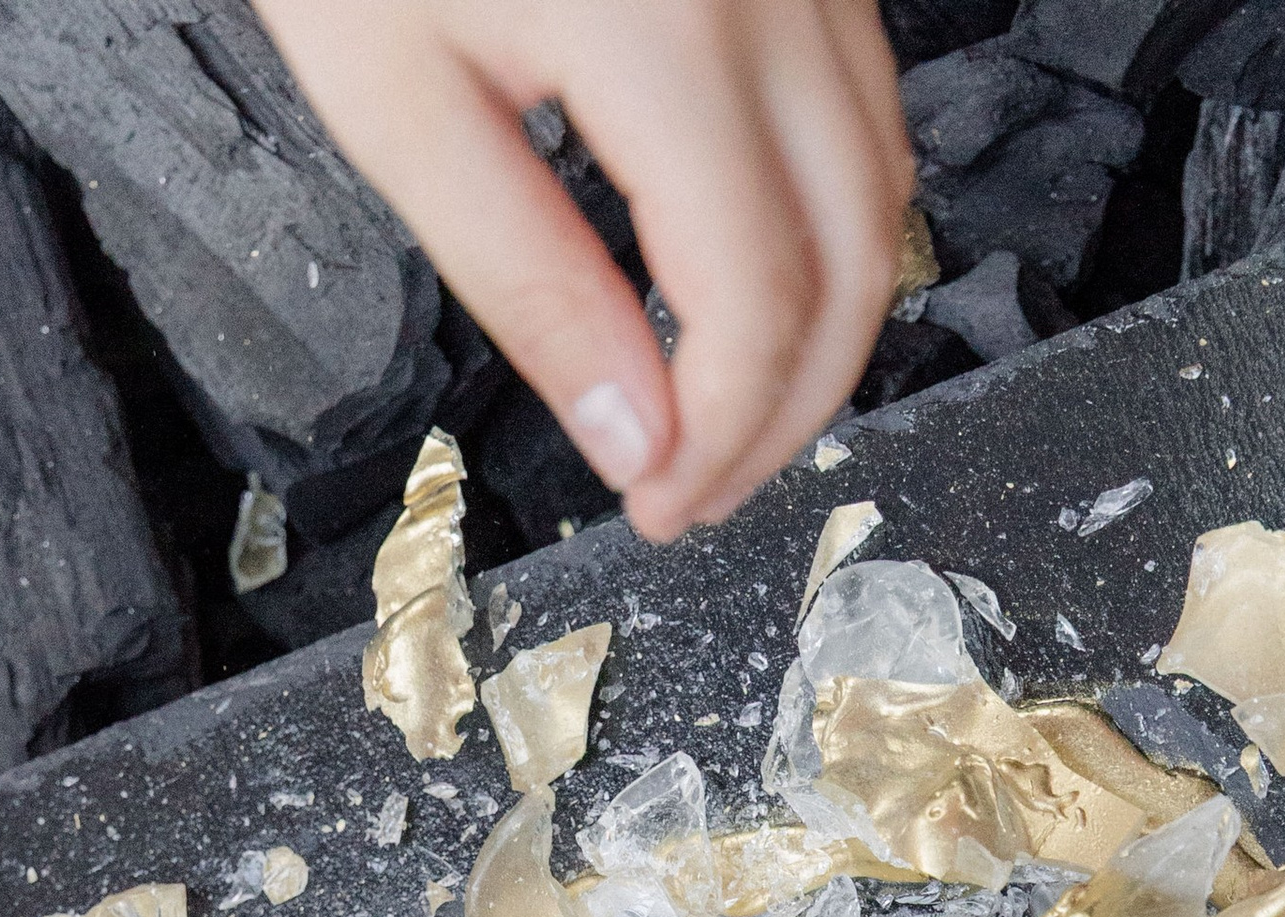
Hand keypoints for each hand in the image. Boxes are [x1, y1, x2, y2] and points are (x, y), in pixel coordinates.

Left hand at [250, 0, 912, 541]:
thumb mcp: (399, 106)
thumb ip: (528, 283)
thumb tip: (629, 434)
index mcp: (662, 36)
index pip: (754, 306)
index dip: (720, 439)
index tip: (660, 503)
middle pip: (855, 262)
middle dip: (790, 410)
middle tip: (697, 486)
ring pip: (884, 187)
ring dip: (823, 325)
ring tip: (718, 406)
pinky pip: (861, 105)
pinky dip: (827, 218)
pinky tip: (744, 277)